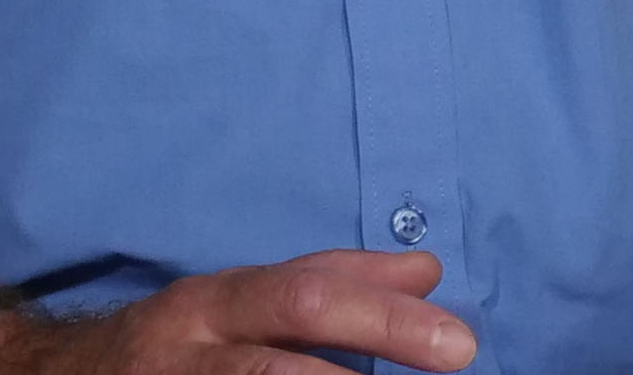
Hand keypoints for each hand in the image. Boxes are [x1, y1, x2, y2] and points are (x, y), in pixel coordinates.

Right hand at [0, 249, 471, 374]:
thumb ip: (328, 286)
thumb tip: (429, 272)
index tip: (461, 342)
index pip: (307, 295)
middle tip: (455, 360)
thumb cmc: (171, 342)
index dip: (384, 316)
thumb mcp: (239, 303)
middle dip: (377, 346)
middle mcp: (190, 350)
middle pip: (290, 351)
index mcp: (215, 302)